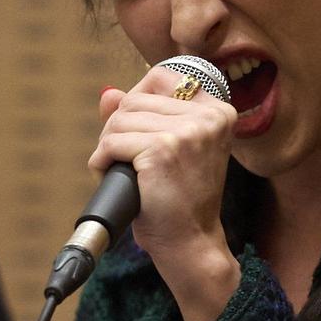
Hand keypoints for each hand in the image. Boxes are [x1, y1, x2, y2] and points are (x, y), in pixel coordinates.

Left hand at [92, 65, 240, 320]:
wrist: (190, 242)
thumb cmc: (180, 200)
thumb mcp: (169, 150)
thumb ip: (142, 117)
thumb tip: (109, 93)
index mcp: (218, 111)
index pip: (162, 77)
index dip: (137, 100)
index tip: (135, 129)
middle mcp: (208, 117)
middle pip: (135, 98)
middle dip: (118, 127)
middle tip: (122, 158)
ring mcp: (187, 132)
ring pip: (120, 118)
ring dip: (109, 145)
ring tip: (119, 169)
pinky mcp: (163, 150)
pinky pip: (113, 141)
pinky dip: (102, 159)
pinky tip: (110, 173)